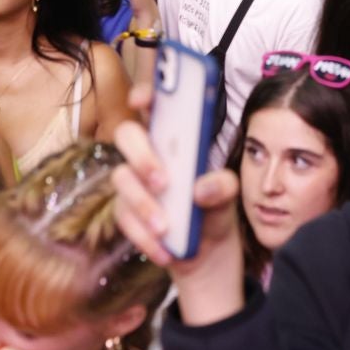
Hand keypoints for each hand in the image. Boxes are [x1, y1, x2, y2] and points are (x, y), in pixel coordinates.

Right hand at [110, 117, 244, 320]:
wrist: (208, 255)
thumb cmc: (214, 209)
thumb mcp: (228, 196)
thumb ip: (223, 186)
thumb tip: (201, 189)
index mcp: (175, 138)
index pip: (154, 105)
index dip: (145, 94)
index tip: (142, 99)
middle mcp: (149, 154)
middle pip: (127, 135)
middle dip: (142, 155)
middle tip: (163, 181)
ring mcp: (134, 183)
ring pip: (121, 178)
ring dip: (143, 203)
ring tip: (166, 227)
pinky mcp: (126, 213)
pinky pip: (124, 219)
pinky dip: (144, 236)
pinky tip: (165, 249)